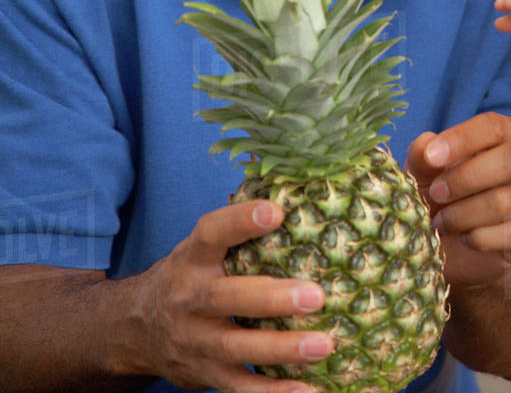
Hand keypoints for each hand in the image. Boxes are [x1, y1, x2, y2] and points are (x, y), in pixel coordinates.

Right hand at [129, 200, 331, 392]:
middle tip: (316, 296)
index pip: (211, 232)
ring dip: (282, 348)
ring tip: (324, 345)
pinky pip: (239, 387)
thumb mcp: (202, 248)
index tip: (275, 211)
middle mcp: (189, 298)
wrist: (133, 329)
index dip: (240, 221)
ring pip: (236, 347)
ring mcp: (195, 340)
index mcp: (193, 259)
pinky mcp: (204, 374)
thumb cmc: (191, 277)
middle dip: (272, 299)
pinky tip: (309, 391)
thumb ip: (238, 228)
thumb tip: (299, 191)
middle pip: (226, 298)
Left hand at [405, 113, 510, 287]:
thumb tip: (427, 144)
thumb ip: (423, 156)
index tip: (431, 157)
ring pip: (505, 201)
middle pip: (510, 159)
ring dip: (463, 214)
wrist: (455, 244)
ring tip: (441, 222)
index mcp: (509, 136)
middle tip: (435, 194)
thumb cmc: (444, 196)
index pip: (494, 127)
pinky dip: (480, 238)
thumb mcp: (426, 174)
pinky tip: (464, 237)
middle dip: (464, 179)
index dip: (462, 139)